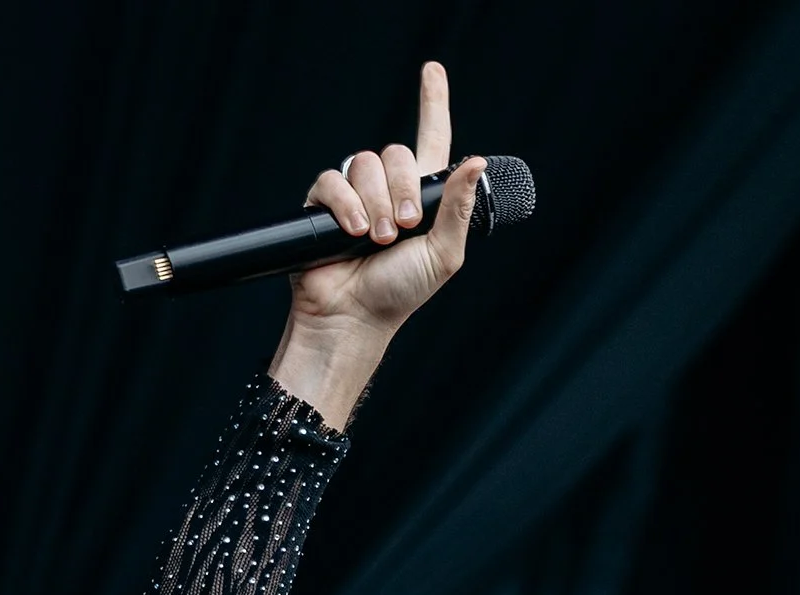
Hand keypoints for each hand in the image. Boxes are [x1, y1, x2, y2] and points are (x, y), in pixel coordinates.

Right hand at [295, 63, 485, 333]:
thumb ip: (457, 207)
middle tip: (401, 229)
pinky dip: (345, 205)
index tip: (431, 71)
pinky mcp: (323, 204)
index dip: (432, 104)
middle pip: (396, 153)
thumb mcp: (443, 254)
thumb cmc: (400, 293)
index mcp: (420, 196)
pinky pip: (333, 180)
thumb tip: (476, 161)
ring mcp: (355, 194)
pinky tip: (351, 232)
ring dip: (375, 203)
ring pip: (365, 164)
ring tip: (375, 239)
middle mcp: (388, 189)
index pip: (430, 139)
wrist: (353, 317)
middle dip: (402, 190)